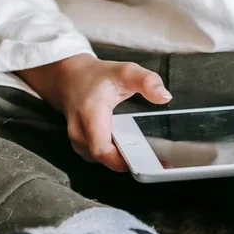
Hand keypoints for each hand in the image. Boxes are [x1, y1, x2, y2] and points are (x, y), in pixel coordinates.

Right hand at [19, 54, 171, 171]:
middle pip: (104, 159)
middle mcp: (80, 132)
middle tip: (156, 161)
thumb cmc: (96, 76)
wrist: (69, 77)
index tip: (147, 161)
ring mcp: (78, 141)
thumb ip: (146, 81)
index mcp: (90, 115)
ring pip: (102, 160)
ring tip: (147, 156)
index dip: (123, 161)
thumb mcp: (124, 71)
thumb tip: (164, 97)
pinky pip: (99, 157)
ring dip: (122, 161)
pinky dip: (115, 156)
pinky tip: (130, 150)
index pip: (102, 150)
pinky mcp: (82, 145)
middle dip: (130, 162)